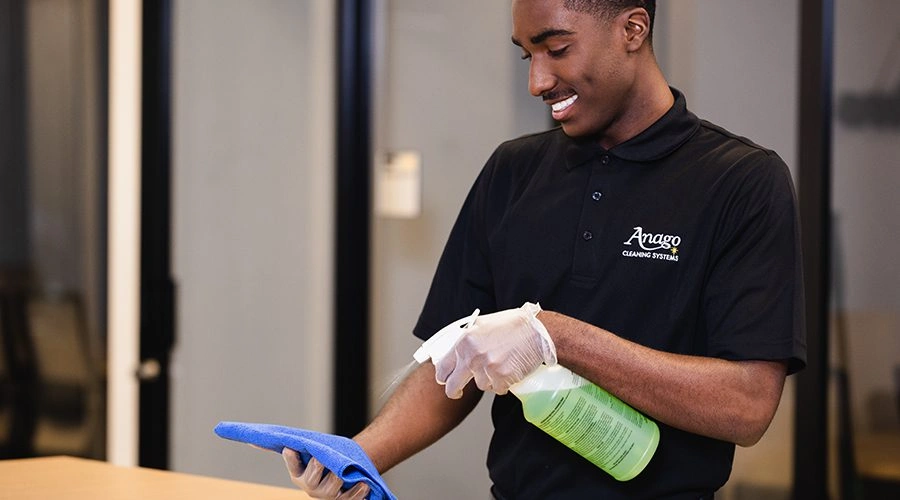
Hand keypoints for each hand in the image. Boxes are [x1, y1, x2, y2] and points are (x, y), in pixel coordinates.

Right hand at [282, 448, 369, 498]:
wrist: (348, 468)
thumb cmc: (330, 458)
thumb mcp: (319, 451)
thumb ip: (310, 449)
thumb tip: (291, 445)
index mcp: (300, 474)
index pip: (293, 467)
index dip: (291, 459)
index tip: (289, 449)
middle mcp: (311, 487)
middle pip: (310, 481)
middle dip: (315, 469)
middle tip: (319, 460)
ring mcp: (326, 495)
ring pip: (330, 491)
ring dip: (337, 480)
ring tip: (343, 473)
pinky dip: (357, 493)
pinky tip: (364, 485)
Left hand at [434, 302, 556, 397]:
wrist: (537, 331)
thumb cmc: (512, 325)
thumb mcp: (482, 325)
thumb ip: (467, 340)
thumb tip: (456, 353)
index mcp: (464, 342)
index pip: (443, 367)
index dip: (443, 376)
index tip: (446, 380)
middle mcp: (472, 356)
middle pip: (453, 385)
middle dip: (454, 391)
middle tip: (458, 392)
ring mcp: (487, 368)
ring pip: (480, 385)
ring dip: (488, 380)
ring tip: (500, 365)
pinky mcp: (502, 378)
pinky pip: (497, 389)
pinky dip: (502, 384)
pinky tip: (509, 371)